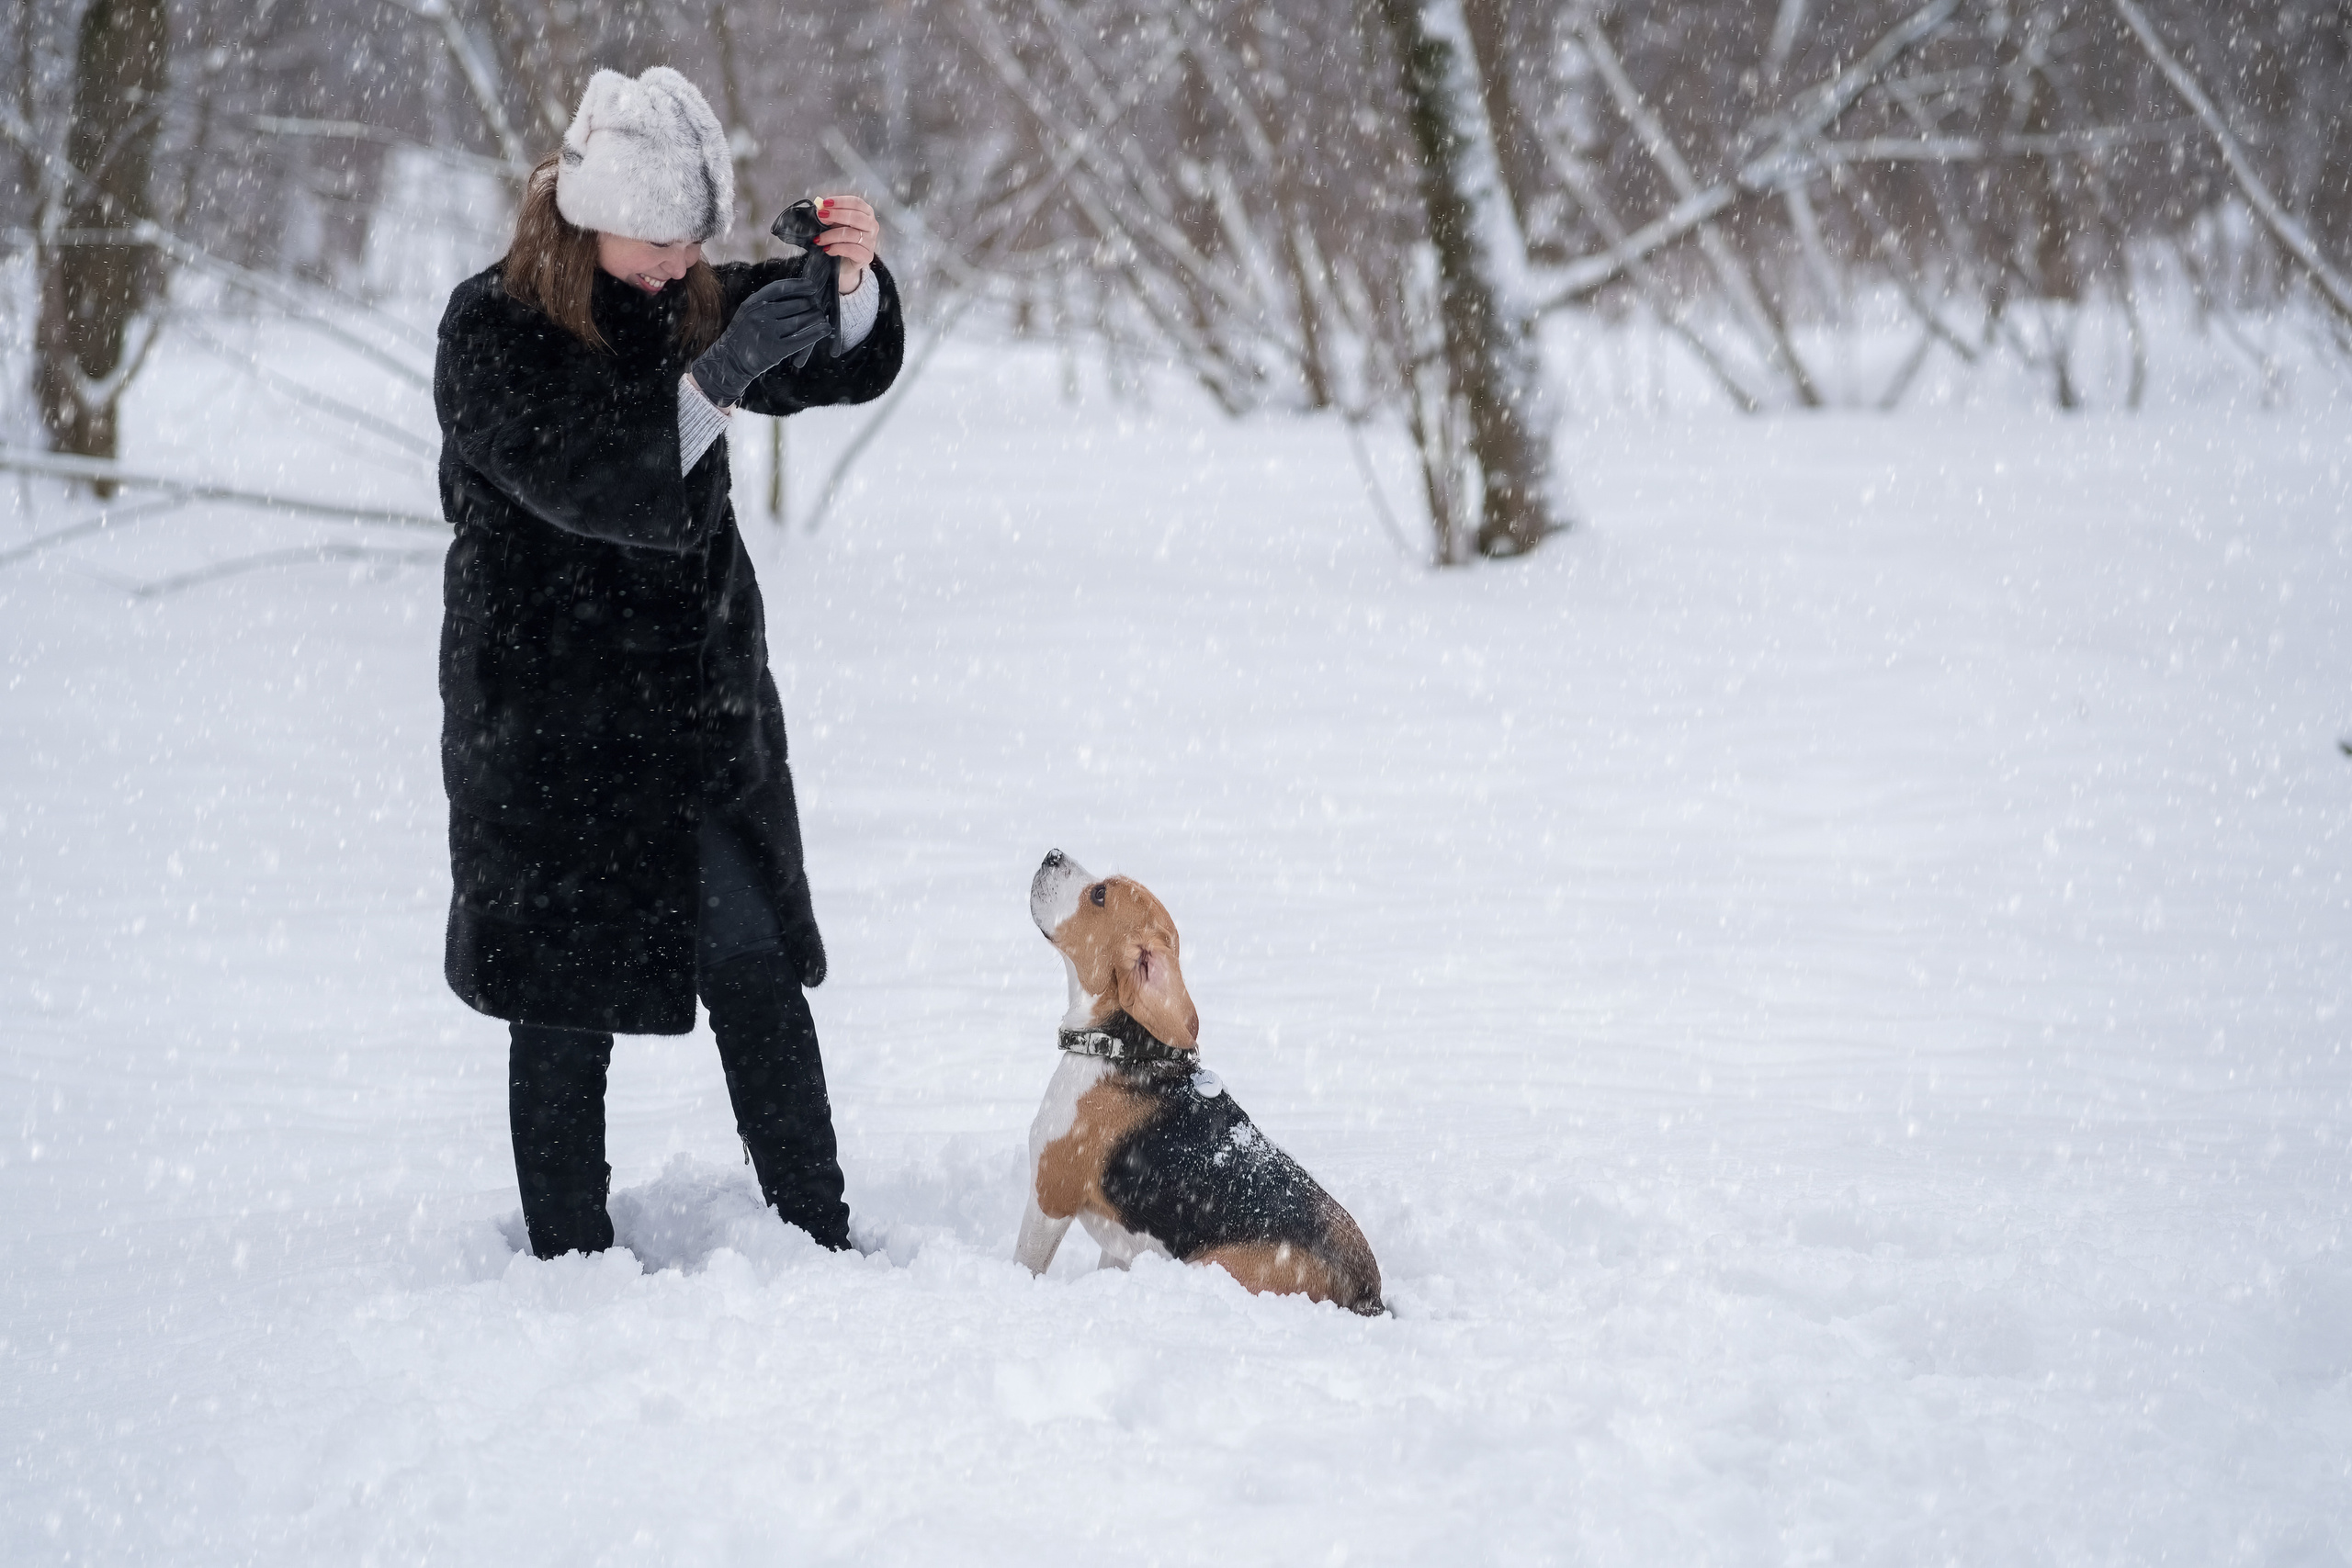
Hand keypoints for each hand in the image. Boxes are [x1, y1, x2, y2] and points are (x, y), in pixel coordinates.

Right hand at [690, 274, 831, 406]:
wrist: (729, 361)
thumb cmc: (743, 335)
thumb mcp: (748, 312)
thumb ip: (766, 302)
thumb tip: (796, 291)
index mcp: (753, 303)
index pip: (781, 288)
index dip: (799, 285)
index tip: (812, 287)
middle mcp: (760, 315)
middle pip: (796, 304)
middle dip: (810, 305)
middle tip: (817, 306)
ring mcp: (768, 333)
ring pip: (802, 320)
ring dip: (816, 318)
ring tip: (822, 317)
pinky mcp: (776, 350)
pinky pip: (802, 339)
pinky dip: (816, 333)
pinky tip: (825, 329)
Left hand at [810, 195, 880, 294]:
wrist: (844, 263)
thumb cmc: (841, 240)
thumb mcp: (835, 224)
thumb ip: (830, 216)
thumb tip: (821, 209)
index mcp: (866, 213)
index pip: (856, 203)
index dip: (840, 202)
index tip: (825, 203)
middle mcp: (872, 226)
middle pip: (856, 217)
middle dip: (836, 215)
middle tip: (821, 217)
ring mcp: (871, 242)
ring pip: (851, 234)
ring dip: (831, 235)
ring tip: (819, 239)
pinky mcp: (867, 256)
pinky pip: (851, 250)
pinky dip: (836, 248)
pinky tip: (827, 249)